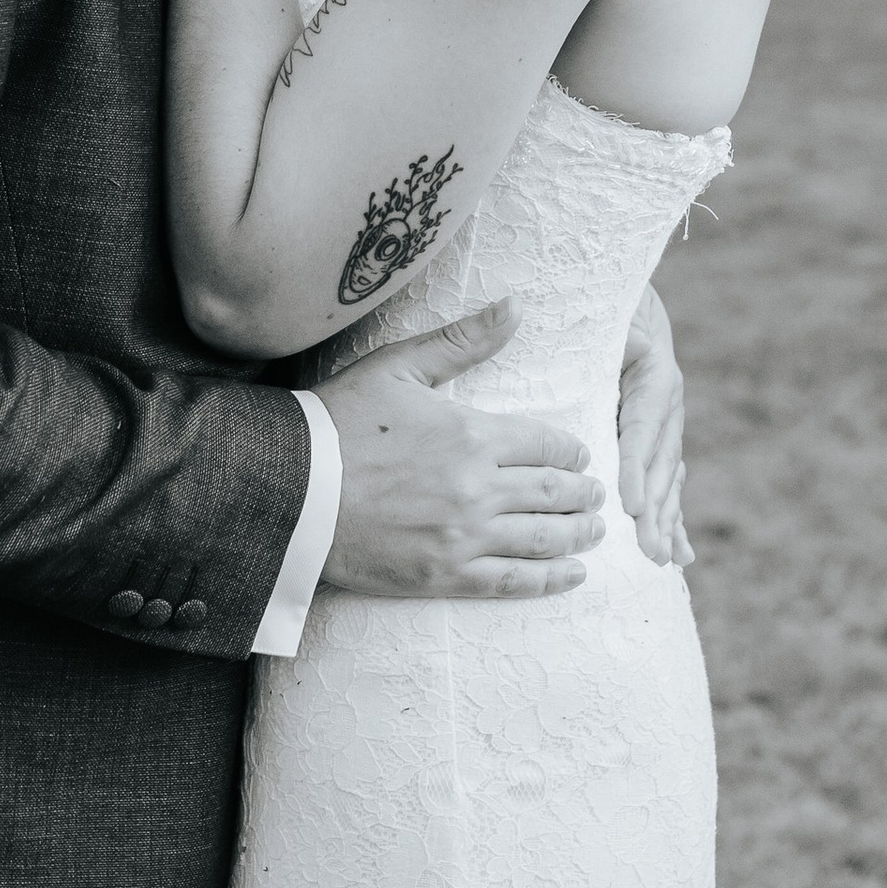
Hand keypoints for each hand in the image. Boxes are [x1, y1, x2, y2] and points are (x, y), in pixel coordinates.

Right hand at [318, 299, 605, 600]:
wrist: (289, 490)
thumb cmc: (339, 422)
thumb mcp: (398, 368)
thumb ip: (462, 341)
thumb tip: (515, 306)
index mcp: (472, 434)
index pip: (547, 444)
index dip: (571, 451)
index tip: (580, 455)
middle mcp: (478, 488)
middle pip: (554, 492)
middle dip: (583, 493)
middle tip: (597, 495)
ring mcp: (463, 536)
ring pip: (543, 538)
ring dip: (578, 534)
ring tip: (595, 531)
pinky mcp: (444, 576)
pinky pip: (513, 581)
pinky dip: (551, 579)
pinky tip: (573, 575)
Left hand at [617, 284, 688, 568]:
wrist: (629, 301)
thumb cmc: (609, 311)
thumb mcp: (612, 318)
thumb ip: (619, 338)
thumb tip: (630, 346)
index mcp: (655, 378)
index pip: (643, 430)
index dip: (636, 468)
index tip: (629, 504)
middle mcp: (669, 406)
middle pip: (660, 466)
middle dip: (654, 511)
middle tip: (645, 550)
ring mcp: (669, 427)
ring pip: (667, 481)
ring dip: (665, 522)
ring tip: (661, 558)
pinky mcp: (660, 443)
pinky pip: (667, 485)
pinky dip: (673, 520)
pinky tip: (681, 555)